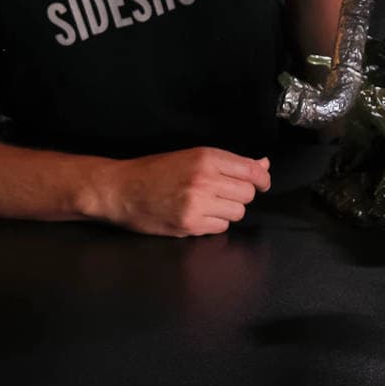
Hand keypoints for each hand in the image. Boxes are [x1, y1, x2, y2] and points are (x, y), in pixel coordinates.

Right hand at [92, 147, 270, 236]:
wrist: (121, 190)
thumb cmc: (154, 171)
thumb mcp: (192, 157)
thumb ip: (229, 163)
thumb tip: (263, 165)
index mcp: (207, 157)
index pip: (252, 171)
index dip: (262, 179)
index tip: (262, 183)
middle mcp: (205, 179)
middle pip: (247, 194)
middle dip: (239, 195)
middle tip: (222, 193)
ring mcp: (198, 204)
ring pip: (237, 213)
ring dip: (227, 211)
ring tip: (207, 204)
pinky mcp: (190, 225)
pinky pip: (220, 228)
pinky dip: (213, 224)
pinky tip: (197, 215)